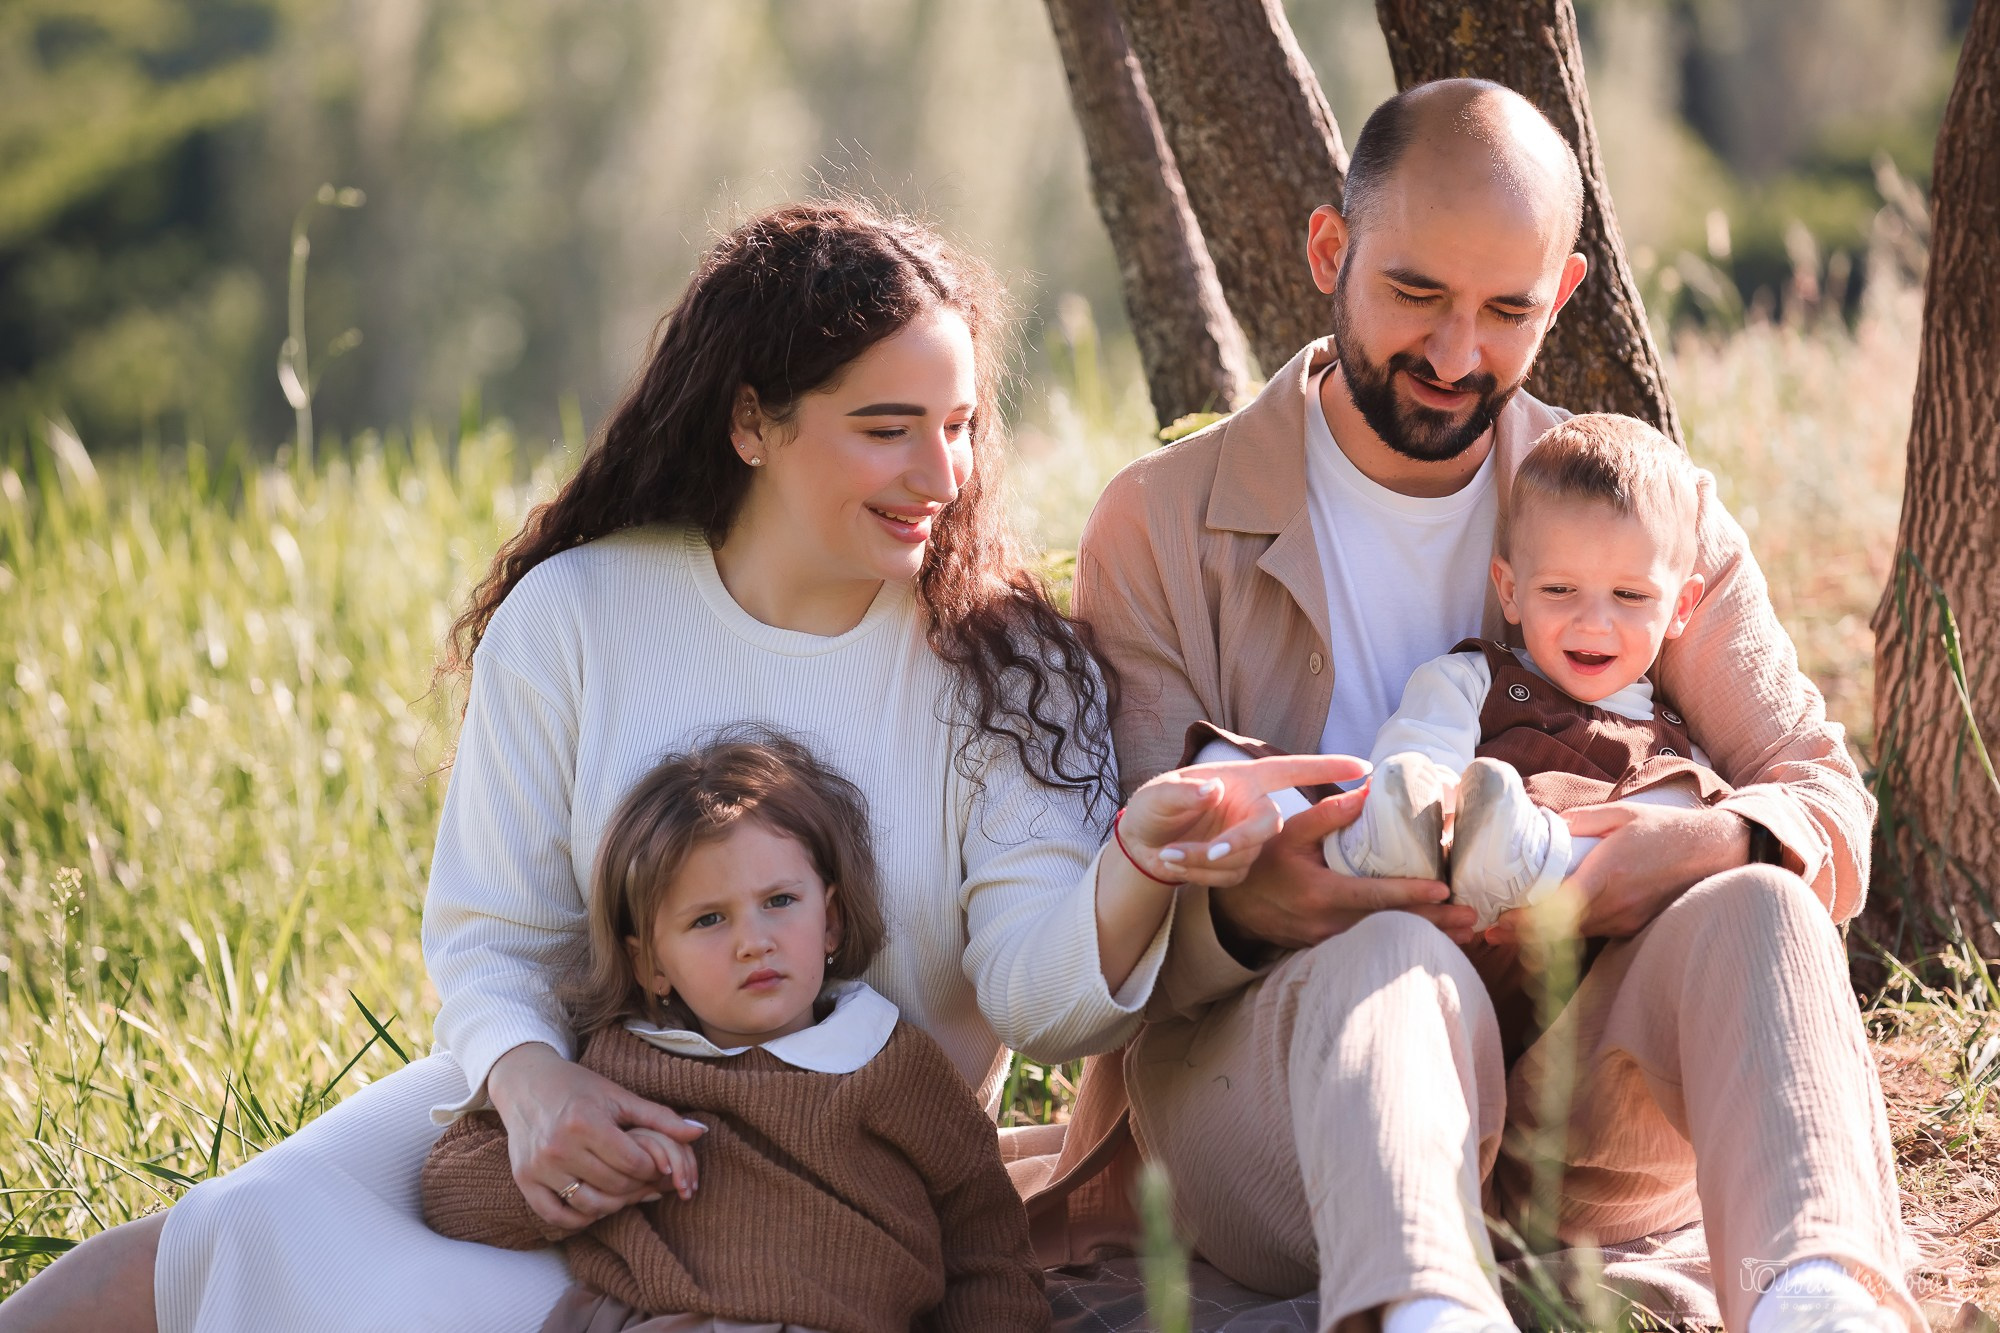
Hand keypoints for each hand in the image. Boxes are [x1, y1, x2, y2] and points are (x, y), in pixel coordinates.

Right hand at [486, 1042, 707, 1230]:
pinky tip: (596, 1205)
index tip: (659, 1166)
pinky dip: (580, 1219)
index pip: (633, 1163)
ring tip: (625, 1194)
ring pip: (589, 1205)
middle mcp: (559, 1147)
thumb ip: (660, 1117)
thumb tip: (701, 1133)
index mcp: (586, 1122)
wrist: (526, 1083)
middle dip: (638, 1188)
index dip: (654, 1169)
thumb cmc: (578, 1087)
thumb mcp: (619, 1097)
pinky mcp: (524, 1181)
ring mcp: (539, 1167)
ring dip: (614, 1206)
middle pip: (614, 1186)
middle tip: (648, 1184)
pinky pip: (557, 1216)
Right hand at [1120, 756, 1473, 951]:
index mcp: (1320, 892)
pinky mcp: (1333, 950)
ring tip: (1467, 933)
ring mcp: (1331, 942)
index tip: (1445, 891)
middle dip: (1435, 924)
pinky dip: (1406, 942)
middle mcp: (1329, 924)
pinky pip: (1376, 946)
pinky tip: (1435, 940)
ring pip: (1387, 941)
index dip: (1411, 895)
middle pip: (1391, 926)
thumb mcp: (1289, 832)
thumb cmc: (1264, 864)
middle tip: (1473, 920)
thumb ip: (1328, 813)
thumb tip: (1367, 788)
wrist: (1235, 910)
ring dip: (1428, 937)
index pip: (1374, 897)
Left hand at [1482, 801, 1751, 944]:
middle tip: (1490, 932)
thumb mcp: (1620, 813)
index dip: (1526, 918)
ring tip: (1509, 932)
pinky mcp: (1635, 926)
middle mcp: (1617, 903)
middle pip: (1560, 929)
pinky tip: (1550, 927)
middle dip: (1523, 933)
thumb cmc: (1664, 827)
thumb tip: (1546, 825)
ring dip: (1543, 937)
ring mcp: (1628, 919)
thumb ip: (1580, 821)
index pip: (1558, 907)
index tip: (1499, 919)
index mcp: (1608, 872)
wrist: (1715, 850)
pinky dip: (1570, 932)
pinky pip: (1596, 932)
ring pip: (1576, 934)